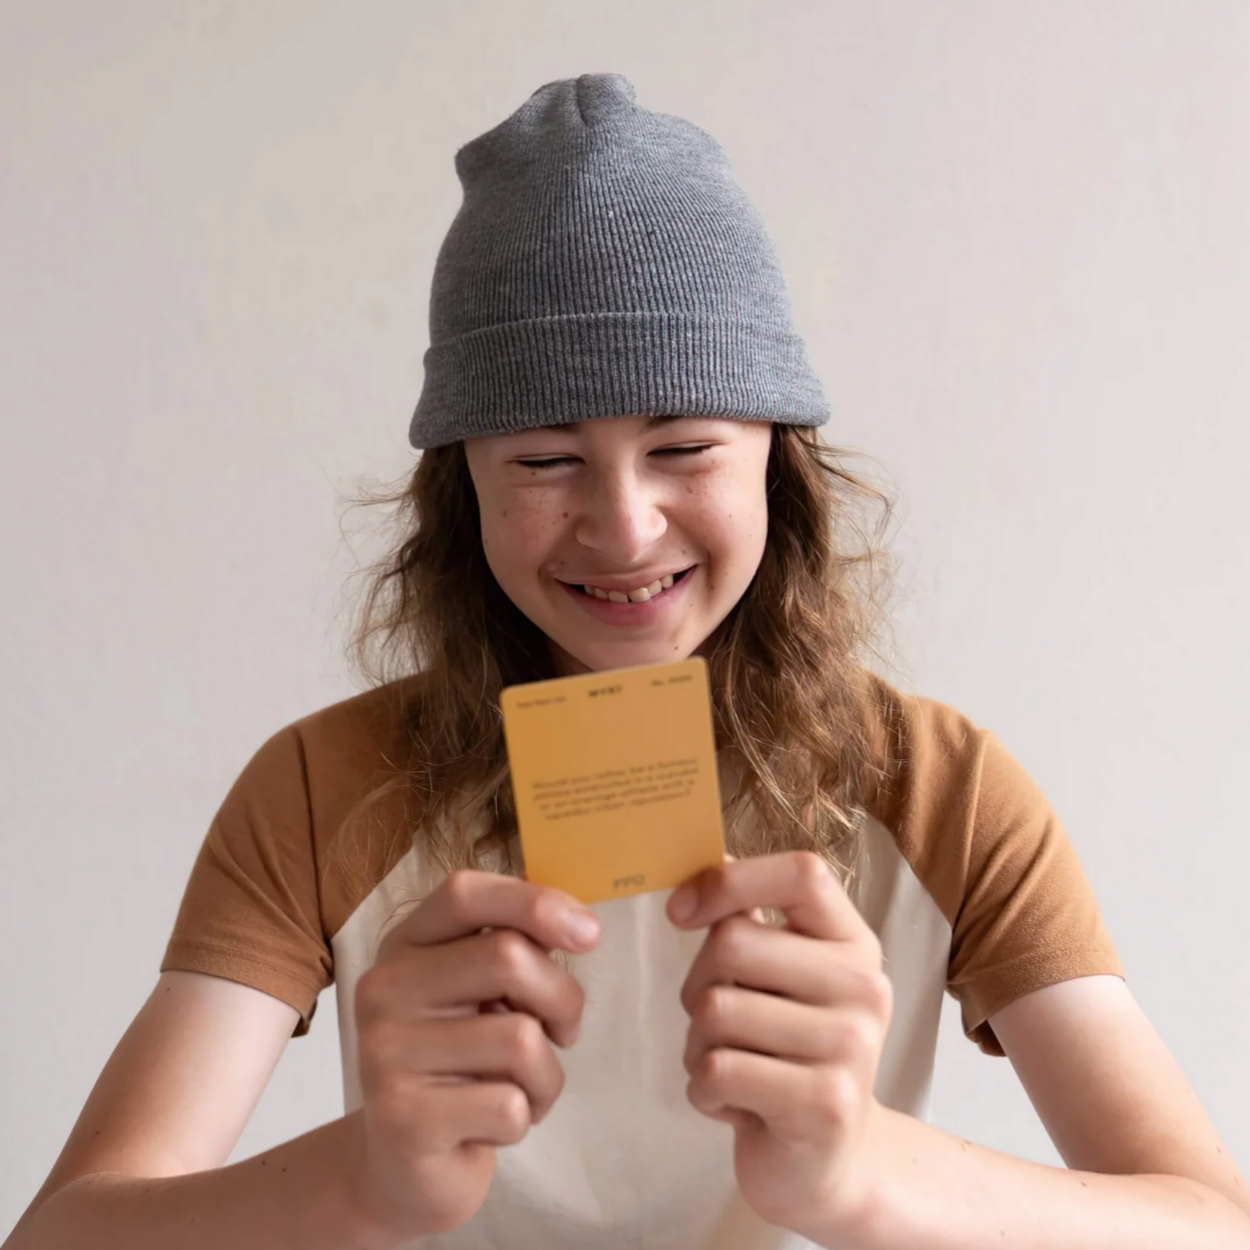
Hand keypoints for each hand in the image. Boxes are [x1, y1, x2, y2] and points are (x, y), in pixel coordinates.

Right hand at [349, 871, 599, 1238]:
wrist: (403, 1167)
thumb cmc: (462, 1065)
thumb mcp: (479, 994)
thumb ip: (514, 949)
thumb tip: (578, 925)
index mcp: (405, 946)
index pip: (465, 893)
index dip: (535, 902)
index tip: (589, 934)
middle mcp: (384, 990)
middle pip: (508, 957)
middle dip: (562, 998)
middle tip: (562, 1032)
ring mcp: (386, 1055)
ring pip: (520, 1038)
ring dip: (546, 1073)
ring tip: (520, 1089)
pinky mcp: (404, 1121)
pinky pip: (509, 1105)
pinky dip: (525, 1118)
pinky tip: (493, 1127)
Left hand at [667, 851, 892, 1234]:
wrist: (829, 1163)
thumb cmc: (788, 1053)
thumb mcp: (783, 979)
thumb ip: (751, 919)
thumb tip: (705, 856)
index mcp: (852, 943)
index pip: (802, 872)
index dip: (730, 880)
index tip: (681, 911)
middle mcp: (864, 987)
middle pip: (732, 942)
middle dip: (696, 983)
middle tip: (717, 1021)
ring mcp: (851, 1047)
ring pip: (714, 1011)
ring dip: (696, 1045)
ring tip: (732, 1065)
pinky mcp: (824, 1105)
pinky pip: (716, 1071)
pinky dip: (704, 1090)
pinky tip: (736, 1104)